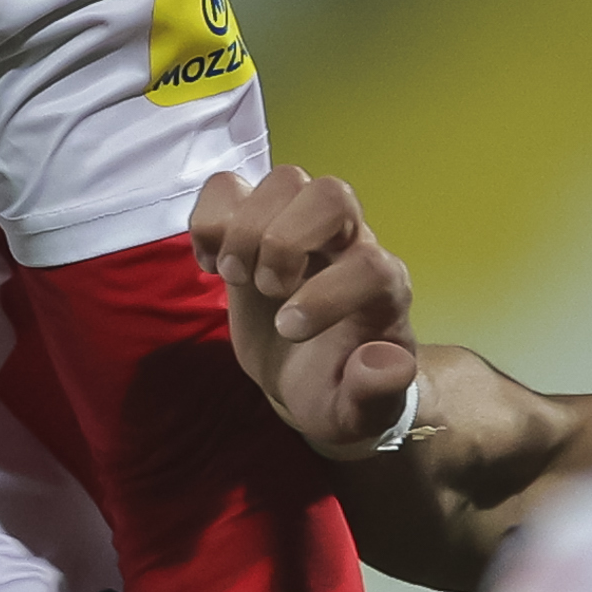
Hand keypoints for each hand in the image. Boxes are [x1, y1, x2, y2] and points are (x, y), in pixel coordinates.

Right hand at [190, 166, 421, 455]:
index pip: (370, 264)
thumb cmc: (335, 388)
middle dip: (285, 241)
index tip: (289, 330)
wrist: (306, 376)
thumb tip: (383, 363)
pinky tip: (211, 266)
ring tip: (233, 277)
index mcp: (382, 289)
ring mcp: (301, 228)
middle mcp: (349, 244)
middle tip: (266, 289)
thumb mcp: (359, 412)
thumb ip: (375, 392)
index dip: (327, 294)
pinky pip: (231, 187)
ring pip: (284, 180)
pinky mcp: (255, 225)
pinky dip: (209, 219)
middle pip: (332, 194)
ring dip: (245, 227)